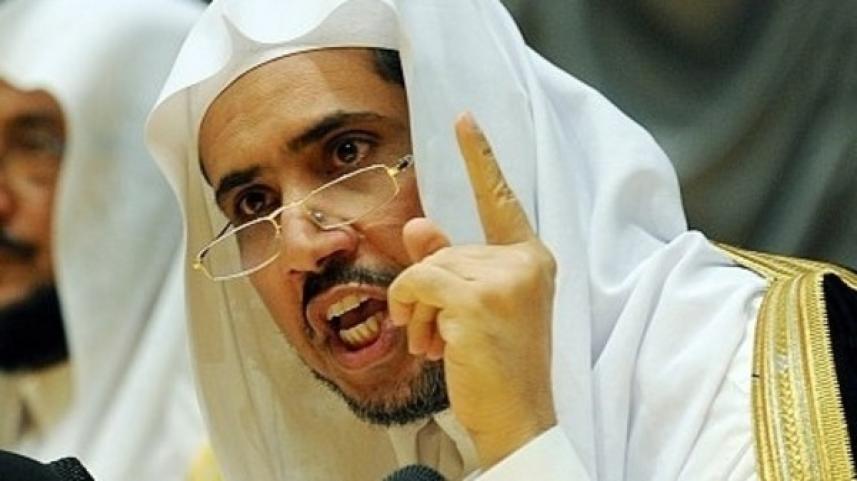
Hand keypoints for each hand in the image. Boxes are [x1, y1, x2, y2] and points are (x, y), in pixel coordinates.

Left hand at [389, 112, 557, 468]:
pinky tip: (427, 342)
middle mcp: (526, 262)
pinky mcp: (479, 297)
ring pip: (429, 265)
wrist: (517, 418)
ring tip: (435, 343)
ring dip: (418, 307)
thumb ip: (449, 262)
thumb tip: (418, 225)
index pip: (502, 199)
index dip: (481, 158)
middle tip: (435, 334)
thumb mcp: (476, 308)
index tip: (464, 119)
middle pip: (447, 249)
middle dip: (428, 291)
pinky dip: (409, 309)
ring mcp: (506, 278)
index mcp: (532, 260)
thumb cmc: (498, 364)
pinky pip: (418, 281)